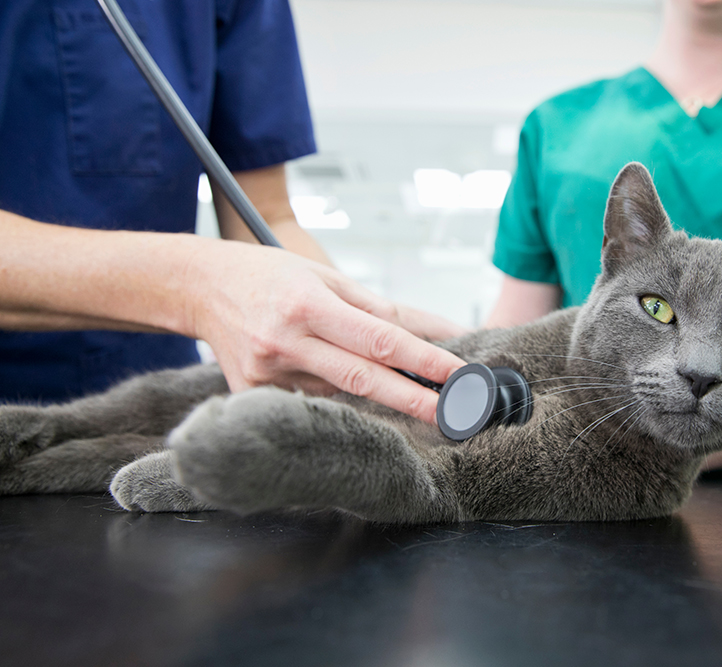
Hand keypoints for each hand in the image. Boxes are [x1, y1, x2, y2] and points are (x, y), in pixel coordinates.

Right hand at [186, 240, 467, 423]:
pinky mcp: (254, 395)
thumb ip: (382, 308)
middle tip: (453, 415)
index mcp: (307, 306)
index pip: (379, 339)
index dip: (423, 359)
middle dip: (412, 400)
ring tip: (393, 384)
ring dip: (373, 393)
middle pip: (363, 379)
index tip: (457, 374)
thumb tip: (438, 330)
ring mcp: (267, 375)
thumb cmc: (271, 277)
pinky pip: (311, 401)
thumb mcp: (327, 277)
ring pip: (339, 393)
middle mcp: (285, 343)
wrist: (200, 287)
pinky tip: (326, 376)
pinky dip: (332, 394)